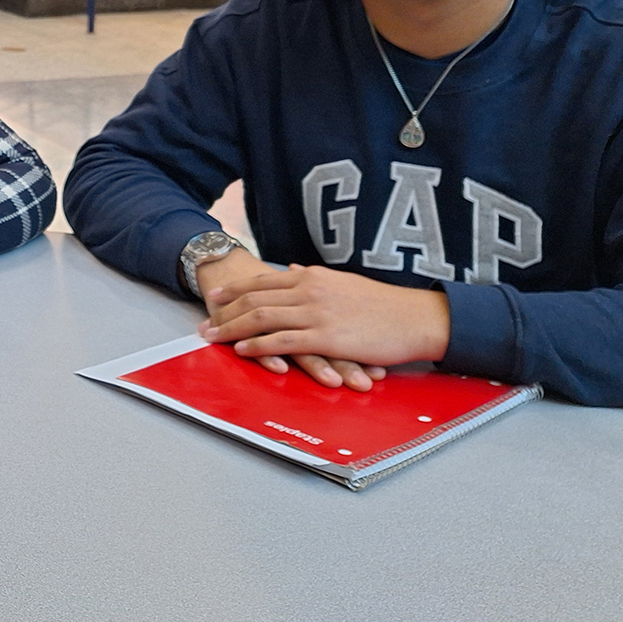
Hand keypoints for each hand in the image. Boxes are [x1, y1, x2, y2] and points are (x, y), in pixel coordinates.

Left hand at [200, 260, 449, 389]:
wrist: (417, 318)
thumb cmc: (385, 305)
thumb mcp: (345, 283)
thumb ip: (317, 279)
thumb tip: (297, 271)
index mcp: (313, 277)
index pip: (264, 280)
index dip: (236, 289)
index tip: (216, 297)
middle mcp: (309, 290)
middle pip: (256, 299)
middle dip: (225, 311)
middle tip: (205, 322)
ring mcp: (316, 313)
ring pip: (262, 318)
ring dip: (232, 328)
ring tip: (213, 338)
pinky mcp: (327, 337)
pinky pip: (283, 341)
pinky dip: (258, 345)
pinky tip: (243, 350)